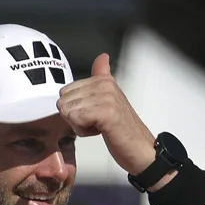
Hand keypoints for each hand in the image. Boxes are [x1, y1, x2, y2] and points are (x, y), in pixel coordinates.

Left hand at [57, 53, 158, 177]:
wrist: (139, 148)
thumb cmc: (122, 128)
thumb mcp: (109, 98)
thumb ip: (102, 77)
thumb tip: (102, 57)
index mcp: (103, 80)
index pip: (66, 91)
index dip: (74, 107)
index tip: (93, 113)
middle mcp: (105, 85)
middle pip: (64, 101)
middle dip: (74, 117)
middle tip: (96, 122)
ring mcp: (106, 97)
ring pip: (68, 111)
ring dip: (79, 125)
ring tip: (99, 126)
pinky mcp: (106, 112)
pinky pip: (76, 119)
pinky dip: (83, 130)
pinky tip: (99, 131)